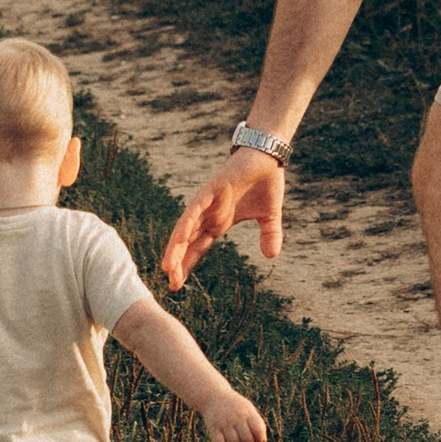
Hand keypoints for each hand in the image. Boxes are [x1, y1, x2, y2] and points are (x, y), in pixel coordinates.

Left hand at [159, 154, 284, 288]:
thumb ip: (270, 235)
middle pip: (187, 243)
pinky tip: (179, 239)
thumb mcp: (270, 217)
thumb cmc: (265, 183)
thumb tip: (272, 256)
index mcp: (218, 222)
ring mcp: (207, 202)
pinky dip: (187, 223)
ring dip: (176, 247)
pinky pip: (195, 209)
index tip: (177, 285)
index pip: (197, 248)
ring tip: (168, 268)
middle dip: (178, 262)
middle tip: (171, 285)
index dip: (187, 265)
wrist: (268, 156)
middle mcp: (208, 215)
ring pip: (186, 228)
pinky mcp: (211, 189)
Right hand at [202, 388, 269, 441]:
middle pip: (247, 440)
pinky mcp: (213, 428)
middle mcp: (236, 417)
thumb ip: (257, 423)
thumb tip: (263, 441)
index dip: (259, 438)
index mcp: (247, 412)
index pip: (258, 431)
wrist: (213, 395)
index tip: (255, 437)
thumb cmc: (234, 405)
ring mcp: (224, 423)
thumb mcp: (248, 409)